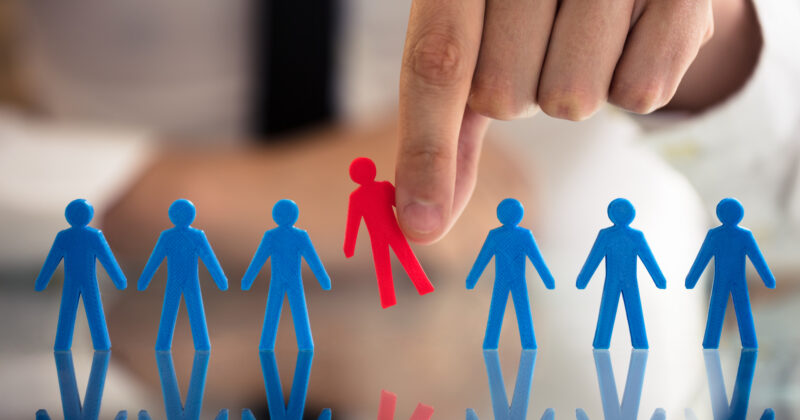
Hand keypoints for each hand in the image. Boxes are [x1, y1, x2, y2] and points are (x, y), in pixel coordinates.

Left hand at [396, 0, 725, 243]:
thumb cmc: (533, 8)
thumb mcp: (477, 42)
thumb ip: (445, 124)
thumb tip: (420, 220)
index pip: (437, 61)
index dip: (427, 149)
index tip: (421, 225)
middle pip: (504, 94)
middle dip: (520, 90)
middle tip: (542, 43)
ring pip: (572, 98)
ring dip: (574, 88)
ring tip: (586, 36)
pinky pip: (642, 92)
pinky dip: (635, 80)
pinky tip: (632, 37)